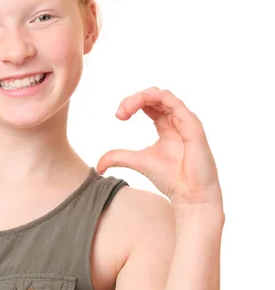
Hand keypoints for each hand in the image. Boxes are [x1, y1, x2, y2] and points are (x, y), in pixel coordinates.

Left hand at [97, 87, 221, 210]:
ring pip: (162, 95)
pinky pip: (174, 102)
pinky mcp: (192, 125)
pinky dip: (155, 98)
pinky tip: (141, 102)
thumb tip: (97, 167)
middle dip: (133, 99)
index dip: (131, 104)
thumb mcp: (137, 162)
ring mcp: (186, 121)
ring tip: (126, 109)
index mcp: (166, 126)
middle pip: (153, 96)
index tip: (119, 116)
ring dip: (141, 97)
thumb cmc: (170, 179)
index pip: (148, 103)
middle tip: (120, 113)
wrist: (190, 195)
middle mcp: (177, 120)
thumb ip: (118, 158)